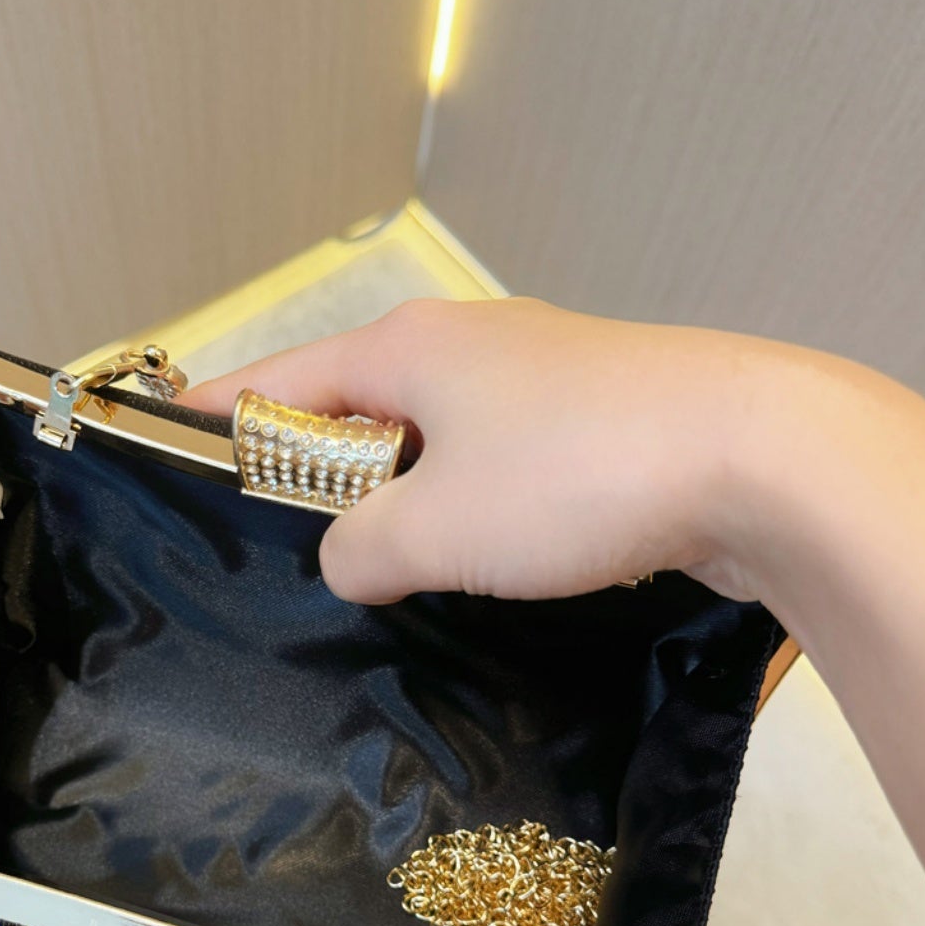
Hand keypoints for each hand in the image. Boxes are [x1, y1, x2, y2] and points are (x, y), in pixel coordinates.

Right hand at [184, 294, 842, 604]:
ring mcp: (542, 379)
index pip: (278, 379)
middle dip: (319, 481)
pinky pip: (504, 471)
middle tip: (284, 556)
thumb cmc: (575, 478)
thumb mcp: (433, 531)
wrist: (761, 459)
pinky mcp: (600, 423)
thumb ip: (358, 551)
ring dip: (410, 508)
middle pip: (358, 413)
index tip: (163, 447)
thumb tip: (349, 562)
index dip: (217, 420)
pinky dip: (479, 516)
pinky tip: (486, 570)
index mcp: (407, 349)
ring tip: (389, 579)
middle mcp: (469, 346)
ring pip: (438, 447)